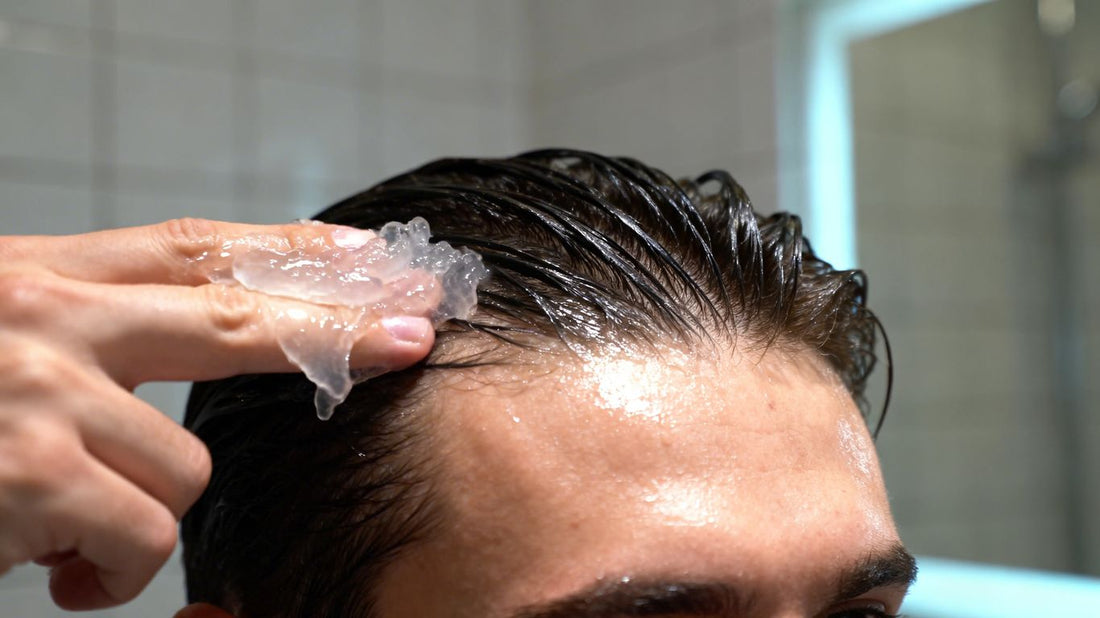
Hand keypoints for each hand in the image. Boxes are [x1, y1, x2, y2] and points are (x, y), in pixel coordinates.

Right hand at [0, 218, 434, 609]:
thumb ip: (86, 335)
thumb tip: (196, 360)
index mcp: (38, 277)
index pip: (194, 248)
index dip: (292, 250)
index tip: (372, 254)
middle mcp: (44, 320)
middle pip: (234, 318)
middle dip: (337, 330)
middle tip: (413, 336)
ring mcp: (37, 395)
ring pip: (184, 469)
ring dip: (140, 516)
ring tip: (67, 531)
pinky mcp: (28, 478)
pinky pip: (139, 540)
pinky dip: (105, 574)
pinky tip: (46, 568)